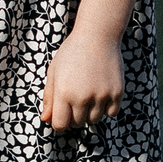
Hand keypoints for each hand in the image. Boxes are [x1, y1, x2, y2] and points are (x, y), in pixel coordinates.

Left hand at [40, 0, 134, 132]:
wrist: (98, 36)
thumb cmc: (71, 53)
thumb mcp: (54, 72)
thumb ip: (49, 98)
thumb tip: (46, 120)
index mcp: (64, 92)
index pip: (60, 125)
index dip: (58, 122)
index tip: (61, 114)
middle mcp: (83, 97)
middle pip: (77, 124)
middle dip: (73, 116)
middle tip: (74, 99)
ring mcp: (102, 96)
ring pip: (94, 120)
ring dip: (90, 113)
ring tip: (87, 94)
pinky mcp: (117, 93)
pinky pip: (111, 113)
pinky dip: (106, 108)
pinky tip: (100, 93)